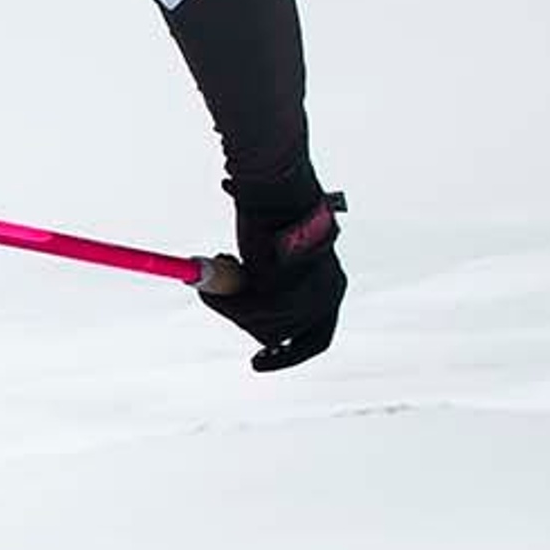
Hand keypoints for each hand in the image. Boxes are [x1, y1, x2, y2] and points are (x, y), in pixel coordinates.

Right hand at [203, 174, 344, 372]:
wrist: (275, 187)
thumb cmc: (271, 215)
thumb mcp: (271, 259)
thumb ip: (264, 287)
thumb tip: (235, 310)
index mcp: (332, 288)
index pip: (315, 340)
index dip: (286, 356)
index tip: (255, 361)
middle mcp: (329, 295)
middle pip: (280, 335)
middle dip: (244, 318)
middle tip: (217, 293)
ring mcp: (311, 293)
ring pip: (261, 324)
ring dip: (231, 303)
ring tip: (222, 262)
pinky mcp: (289, 286)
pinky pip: (250, 311)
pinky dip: (228, 296)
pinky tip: (227, 261)